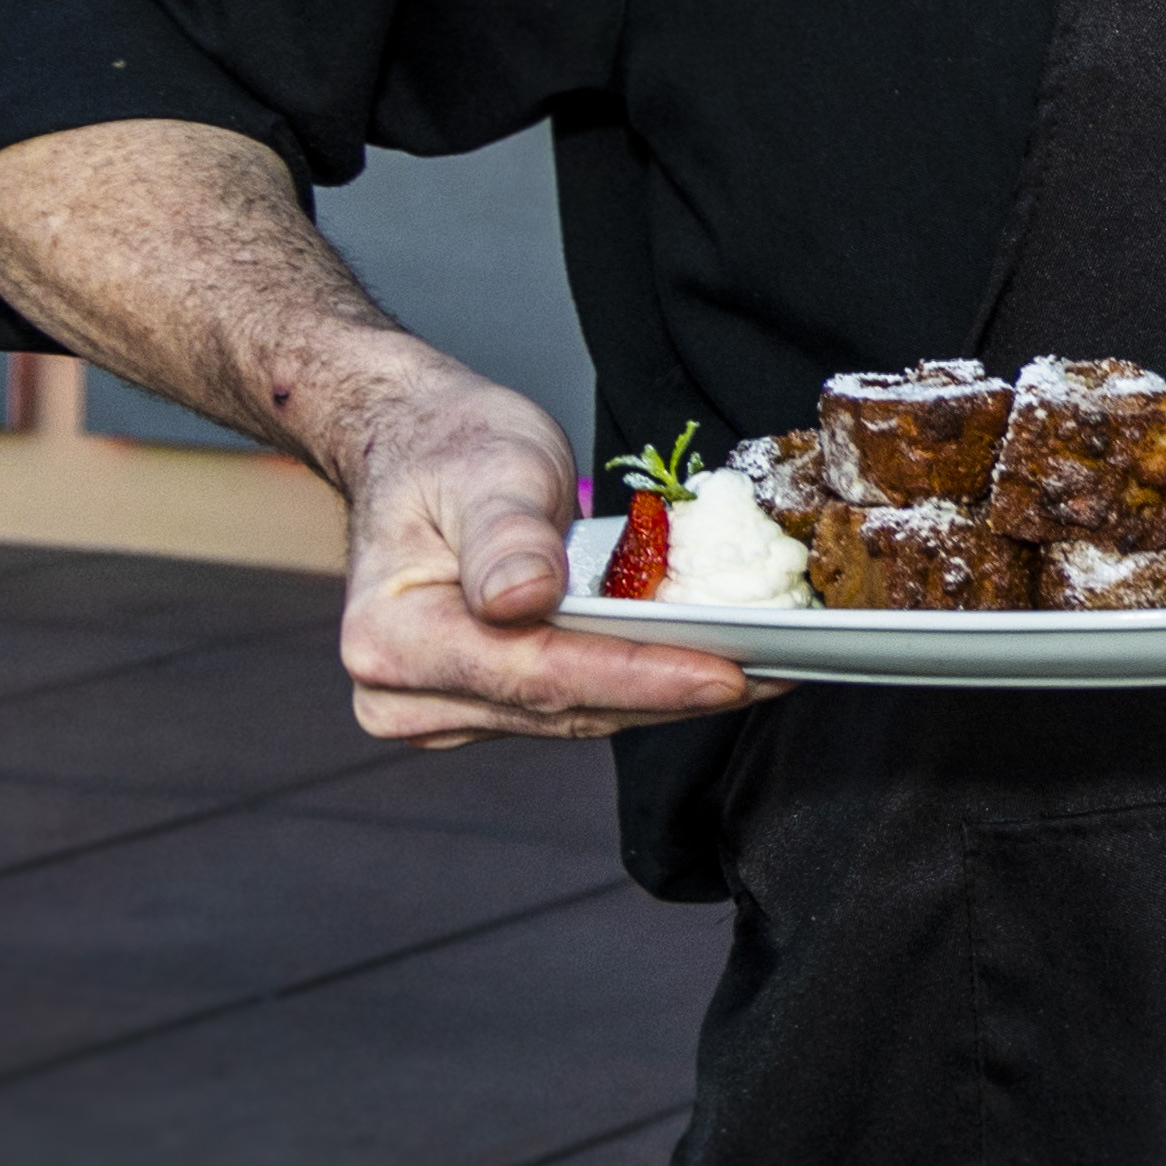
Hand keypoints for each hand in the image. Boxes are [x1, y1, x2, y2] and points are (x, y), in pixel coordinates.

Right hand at [307, 335, 756, 743]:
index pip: (537, 674)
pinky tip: (701, 664)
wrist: (412, 449)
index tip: (726, 673)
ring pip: (572, 716)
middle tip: (774, 673)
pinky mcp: (474, 707)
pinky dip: (637, 685)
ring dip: (666, 697)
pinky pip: (567, 704)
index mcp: (391, 639)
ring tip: (759, 671)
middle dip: (674, 693)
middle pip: (562, 708)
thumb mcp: (485, 470)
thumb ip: (506, 538)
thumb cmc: (447, 449)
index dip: (640, 677)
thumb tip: (519, 601)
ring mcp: (435, 708)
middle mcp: (401, 693)